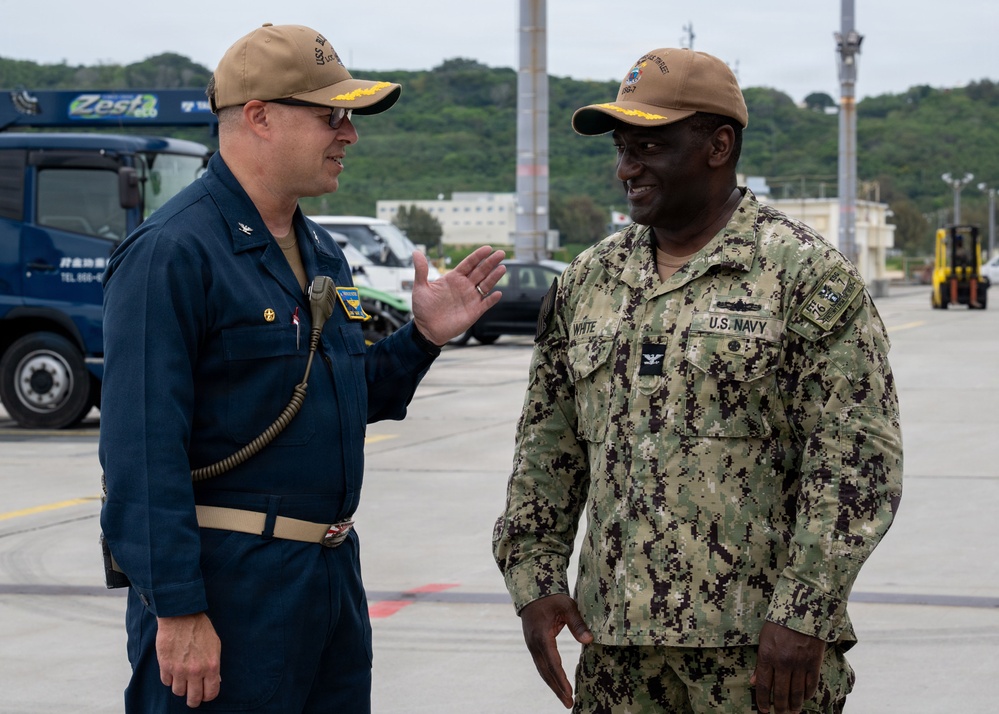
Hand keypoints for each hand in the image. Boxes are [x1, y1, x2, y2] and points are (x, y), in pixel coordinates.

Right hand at [156, 612, 221, 707]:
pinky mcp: (165, 666)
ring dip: (180, 688)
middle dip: (194, 701)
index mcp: (211, 666)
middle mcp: (196, 671)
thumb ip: (214, 664)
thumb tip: (214, 680)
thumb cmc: (200, 628)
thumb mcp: (215, 645)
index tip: (205, 695)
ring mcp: (179, 670)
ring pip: (178, 692)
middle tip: (192, 698)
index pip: (211, 693)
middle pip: (193, 698)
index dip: (208, 696)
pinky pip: (166, 682)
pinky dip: (169, 679)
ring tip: (182, 679)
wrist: (181, 616)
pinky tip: (173, 671)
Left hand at [411, 247, 505, 345]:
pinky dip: (492, 299)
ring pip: (485, 285)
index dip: (478, 256)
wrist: (426, 329)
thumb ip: (421, 270)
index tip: (487, 248)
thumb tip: (415, 252)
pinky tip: (498, 293)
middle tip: (501, 253)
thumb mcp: (420, 288)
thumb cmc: (423, 308)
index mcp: (453, 278)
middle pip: (481, 271)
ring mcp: (470, 298)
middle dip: (490, 262)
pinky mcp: (474, 312)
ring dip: (494, 277)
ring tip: (502, 268)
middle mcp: (464, 286)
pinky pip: (486, 304)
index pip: (469, 264)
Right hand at [520, 594, 593, 708]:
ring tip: (564, 699)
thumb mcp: (567, 606)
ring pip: (542, 670)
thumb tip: (589, 640)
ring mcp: (532, 646)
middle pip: (546, 671)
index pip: (552, 662)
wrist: (533, 592)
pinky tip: (557, 684)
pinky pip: (541, 665)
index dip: (561, 679)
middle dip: (557, 688)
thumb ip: (578, 624)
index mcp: (542, 636)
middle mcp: (534, 644)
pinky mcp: (533, 645)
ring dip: (553, 685)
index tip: (570, 692)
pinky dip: (549, 676)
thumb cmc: (552, 598)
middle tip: (569, 703)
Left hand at [751, 621, 825, 713]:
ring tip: (793, 712)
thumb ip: (760, 662)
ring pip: (797, 692)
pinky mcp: (814, 662)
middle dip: (780, 707)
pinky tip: (805, 698)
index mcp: (767, 655)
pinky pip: (811, 684)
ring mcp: (799, 663)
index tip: (764, 711)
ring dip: (795, 705)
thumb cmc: (779, 622)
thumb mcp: (764, 638)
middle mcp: (782, 662)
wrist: (801, 609)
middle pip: (781, 693)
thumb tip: (754, 682)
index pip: (764, 686)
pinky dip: (807, 694)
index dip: (763, 701)